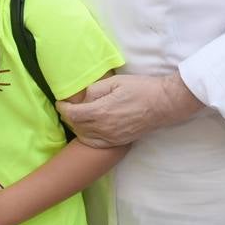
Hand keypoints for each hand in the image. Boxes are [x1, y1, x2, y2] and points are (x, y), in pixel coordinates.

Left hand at [56, 72, 203, 146]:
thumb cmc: (140, 88)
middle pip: (77, 127)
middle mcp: (104, 128)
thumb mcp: (115, 81)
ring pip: (85, 137)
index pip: (73, 114)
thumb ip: (95, 90)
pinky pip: (97, 143)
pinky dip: (88, 137)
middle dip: (69, 117)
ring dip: (77, 127)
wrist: (163, 104)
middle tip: (67, 108)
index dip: (63, 108)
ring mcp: (112, 137)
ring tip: (77, 117)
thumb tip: (83, 98)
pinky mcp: (119, 142)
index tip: (61, 102)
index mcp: (101, 111)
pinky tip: (89, 130)